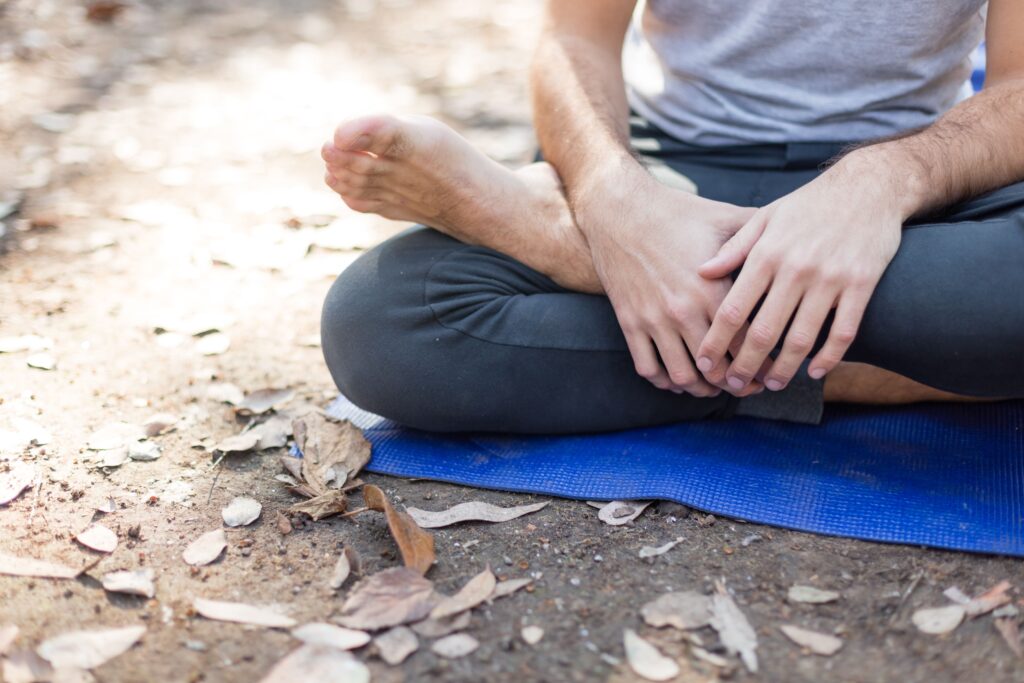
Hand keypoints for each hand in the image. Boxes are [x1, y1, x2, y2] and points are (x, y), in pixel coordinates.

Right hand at [579, 172, 758, 396]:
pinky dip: (665, 381)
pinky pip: (648, 368)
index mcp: (711, 289)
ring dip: (701, 389)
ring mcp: (653, 319)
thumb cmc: (676, 212)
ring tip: (714, 388)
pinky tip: (679, 379)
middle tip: (748, 386)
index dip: (761, 362)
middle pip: (716, 367)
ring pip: (682, 375)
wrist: (619, 211)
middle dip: (736, 384)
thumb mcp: (724, 216)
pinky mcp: (629, 322)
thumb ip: (759, 235)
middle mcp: (682, 310)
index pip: (744, 342)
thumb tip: (795, 237)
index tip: (771, 370)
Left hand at [695, 157, 904, 392]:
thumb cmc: (810, 204)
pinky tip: (814, 372)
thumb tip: (701, 271)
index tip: (705, 362)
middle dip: (745, 365)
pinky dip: (829, 357)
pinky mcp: (861, 285)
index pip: (734, 309)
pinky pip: (843, 331)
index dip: (716, 341)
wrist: (868, 186)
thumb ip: (734, 248)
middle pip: (764, 331)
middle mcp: (796, 269)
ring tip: (772, 384)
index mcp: (767, 254)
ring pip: (802, 338)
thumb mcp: (765, 218)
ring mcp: (830, 279)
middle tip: (734, 386)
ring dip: (784, 369)